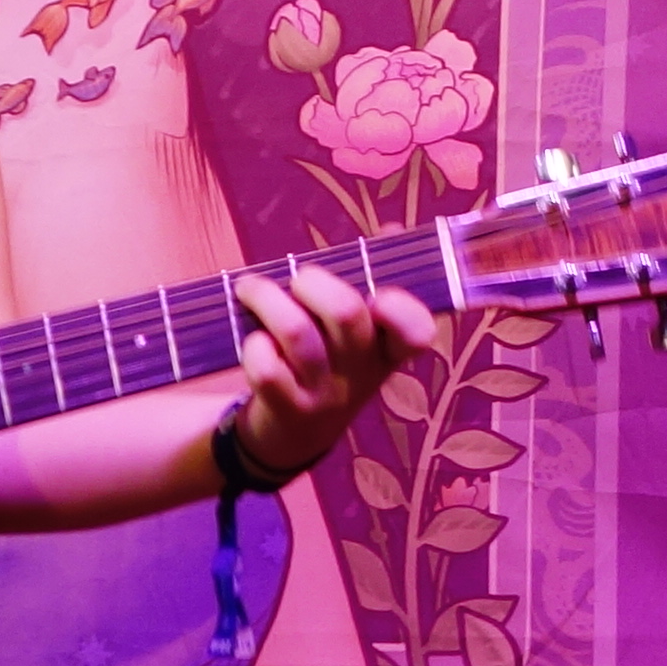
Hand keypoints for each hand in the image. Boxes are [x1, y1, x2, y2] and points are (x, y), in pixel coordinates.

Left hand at [224, 264, 433, 479]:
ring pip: (298, 334)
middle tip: (296, 278)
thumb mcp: (359, 331)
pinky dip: (254, 346)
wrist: (294, 435)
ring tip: (250, 288)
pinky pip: (268, 370)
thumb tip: (394, 230)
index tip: (379, 294)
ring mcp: (327, 394)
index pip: (416, 332)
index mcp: (388, 348)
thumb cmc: (327, 363)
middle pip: (346, 313)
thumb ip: (372, 278)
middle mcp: (363, 373)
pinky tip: (252, 340)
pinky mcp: (289, 409)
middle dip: (312, 282)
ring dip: (267, 299)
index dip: (403, 309)